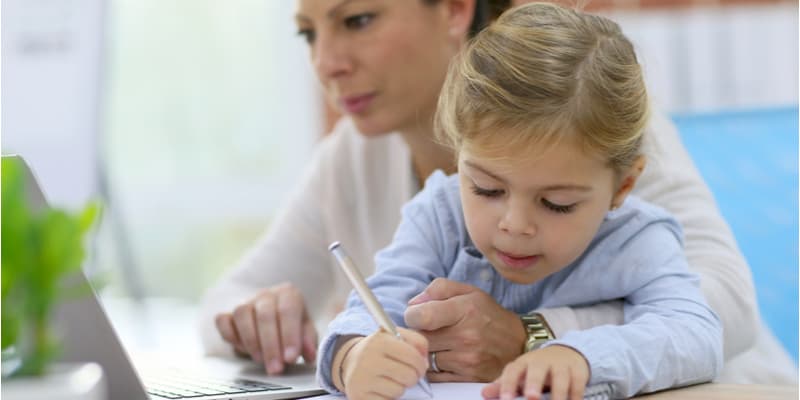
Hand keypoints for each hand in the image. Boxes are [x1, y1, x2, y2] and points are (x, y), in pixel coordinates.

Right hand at [213, 282, 316, 374]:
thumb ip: (308, 341)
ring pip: (242, 314)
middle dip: (271, 345)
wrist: (272, 318)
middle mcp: (266, 294)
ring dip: (251, 341)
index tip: (291, 358)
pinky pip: (223, 320)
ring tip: (261, 360)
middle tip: (276, 368)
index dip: (289, 335)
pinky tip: (241, 349)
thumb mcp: (305, 331)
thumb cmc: (290, 325)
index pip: (288, 310)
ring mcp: (245, 302)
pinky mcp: (228, 313)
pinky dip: (230, 335)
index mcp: (288, 294)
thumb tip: (310, 355)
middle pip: (265, 315)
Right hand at [337, 328, 428, 399]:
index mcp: (379, 341)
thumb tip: (424, 362)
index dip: (421, 364)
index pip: (412, 356)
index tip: (420, 366)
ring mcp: (361, 379)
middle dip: (412, 377)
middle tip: (407, 374)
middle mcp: (368, 359)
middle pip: (408, 376)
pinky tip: (381, 388)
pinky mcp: (359, 396)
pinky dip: (388, 397)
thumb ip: (416, 341)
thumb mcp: (395, 336)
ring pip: (399, 391)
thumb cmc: (378, 350)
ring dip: (399, 387)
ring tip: (390, 379)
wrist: (349, 362)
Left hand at [403, 278, 525, 381]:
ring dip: (427, 351)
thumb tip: (412, 304)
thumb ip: (438, 289)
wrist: (518, 342)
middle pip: (420, 338)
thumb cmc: (488, 314)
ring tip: (440, 342)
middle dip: (418, 333)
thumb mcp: (468, 292)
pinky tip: (446, 356)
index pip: (421, 317)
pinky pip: (435, 375)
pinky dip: (435, 367)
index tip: (416, 315)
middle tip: (428, 330)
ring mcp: (468, 359)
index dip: (412, 316)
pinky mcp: (468, 377)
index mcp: (465, 309)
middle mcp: (466, 336)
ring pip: (426, 357)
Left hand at [481, 345, 589, 399]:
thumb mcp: (520, 374)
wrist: (566, 353)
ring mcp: (561, 366)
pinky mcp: (577, 372)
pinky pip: (578, 385)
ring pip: (560, 378)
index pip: (513, 371)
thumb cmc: (536, 369)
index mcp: (523, 363)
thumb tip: (484, 394)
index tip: (505, 399)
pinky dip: (576, 396)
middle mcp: (542, 362)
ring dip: (558, 394)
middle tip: (531, 398)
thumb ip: (503, 385)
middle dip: (534, 384)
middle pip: (537, 370)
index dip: (508, 385)